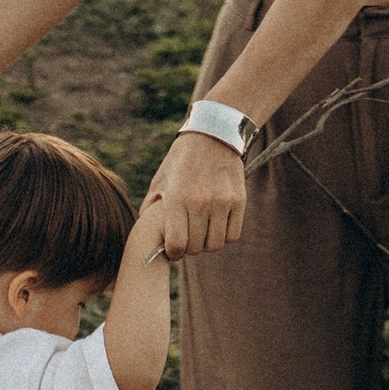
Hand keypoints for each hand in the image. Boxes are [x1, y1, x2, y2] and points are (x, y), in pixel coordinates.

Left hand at [144, 126, 246, 257]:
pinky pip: (233, 235)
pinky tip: (217, 225)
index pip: (177, 244)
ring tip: (202, 232)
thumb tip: (149, 237)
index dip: (174, 253)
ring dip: (207, 243)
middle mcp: (199, 201)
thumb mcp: (160, 181)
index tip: (174, 249)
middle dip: (190, 248)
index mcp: (176, 198)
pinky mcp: (239, 200)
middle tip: (188, 239)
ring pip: (215, 244)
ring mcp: (222, 202)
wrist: (212, 136)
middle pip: (196, 247)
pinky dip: (224, 235)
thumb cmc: (181, 161)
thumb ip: (150, 209)